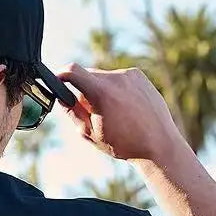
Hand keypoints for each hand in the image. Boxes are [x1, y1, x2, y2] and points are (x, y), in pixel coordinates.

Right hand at [58, 63, 182, 163]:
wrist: (158, 144)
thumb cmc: (124, 143)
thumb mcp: (90, 133)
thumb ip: (73, 112)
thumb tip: (62, 97)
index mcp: (101, 92)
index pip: (72, 71)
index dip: (60, 75)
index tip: (57, 81)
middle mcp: (116, 78)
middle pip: (88, 76)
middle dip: (84, 90)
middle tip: (91, 112)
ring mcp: (130, 75)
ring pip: (103, 78)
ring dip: (100, 90)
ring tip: (113, 113)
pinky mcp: (139, 76)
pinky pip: (118, 78)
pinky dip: (115, 89)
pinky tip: (124, 108)